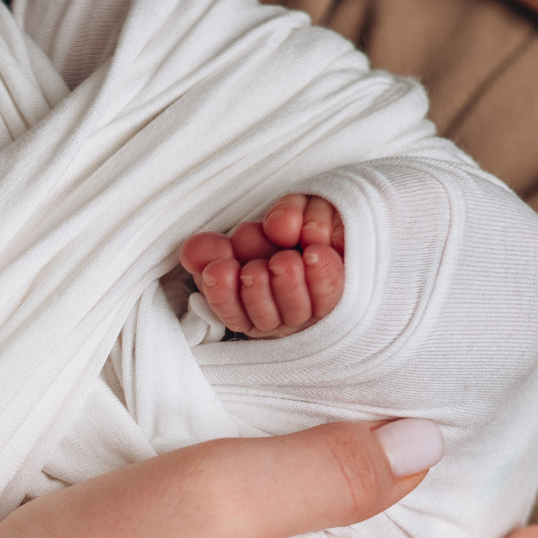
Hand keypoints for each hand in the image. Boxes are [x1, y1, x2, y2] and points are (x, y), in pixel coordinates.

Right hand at [180, 192, 345, 336]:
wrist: (336, 221)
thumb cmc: (287, 230)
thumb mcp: (245, 236)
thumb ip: (215, 247)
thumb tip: (192, 252)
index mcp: (251, 307)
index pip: (233, 314)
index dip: (224, 296)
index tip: (220, 270)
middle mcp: (283, 316)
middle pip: (265, 317)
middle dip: (256, 290)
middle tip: (255, 267)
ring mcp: (314, 311)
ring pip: (297, 309)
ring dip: (287, 286)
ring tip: (284, 260)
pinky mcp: (346, 297)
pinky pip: (332, 295)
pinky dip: (323, 274)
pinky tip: (315, 253)